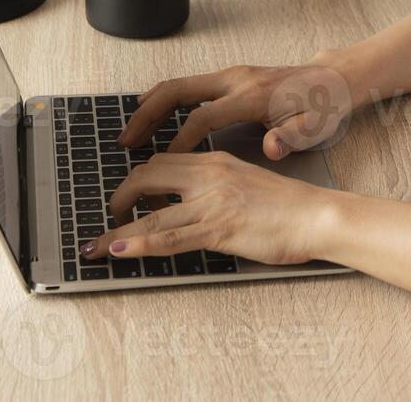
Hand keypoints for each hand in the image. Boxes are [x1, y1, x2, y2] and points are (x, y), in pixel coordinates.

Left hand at [79, 151, 342, 264]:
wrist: (315, 216)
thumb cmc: (288, 206)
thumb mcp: (245, 183)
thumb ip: (216, 187)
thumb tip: (189, 204)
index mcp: (215, 162)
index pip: (162, 161)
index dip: (137, 179)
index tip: (128, 197)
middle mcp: (209, 176)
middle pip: (147, 177)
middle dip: (120, 197)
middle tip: (110, 217)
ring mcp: (212, 203)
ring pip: (151, 213)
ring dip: (116, 229)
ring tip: (95, 245)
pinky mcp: (218, 229)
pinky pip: (169, 236)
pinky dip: (138, 242)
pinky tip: (118, 248)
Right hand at [116, 60, 358, 159]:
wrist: (336, 79)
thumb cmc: (325, 108)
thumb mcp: (315, 128)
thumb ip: (292, 137)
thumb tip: (272, 146)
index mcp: (252, 96)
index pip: (203, 118)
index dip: (180, 141)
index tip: (161, 163)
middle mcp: (236, 80)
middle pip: (178, 91)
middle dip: (147, 116)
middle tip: (124, 142)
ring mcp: (231, 76)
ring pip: (178, 85)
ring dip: (149, 106)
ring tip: (128, 133)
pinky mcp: (231, 78)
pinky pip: (188, 86)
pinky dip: (164, 100)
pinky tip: (151, 115)